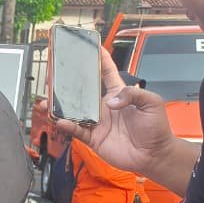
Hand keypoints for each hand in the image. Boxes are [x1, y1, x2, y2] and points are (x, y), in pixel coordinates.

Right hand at [44, 48, 175, 176]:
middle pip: (82, 92)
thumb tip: (110, 101)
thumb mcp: (151, 103)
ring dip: (60, 107)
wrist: (153, 155)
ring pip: (74, 112)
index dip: (100, 60)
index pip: (107, 74)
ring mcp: (98, 123)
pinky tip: (60, 120)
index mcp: (119, 95)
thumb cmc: (157, 129)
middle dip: (68, 85)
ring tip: (47, 102)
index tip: (92, 47)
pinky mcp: (93, 138)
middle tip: (55, 77)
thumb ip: (132, 94)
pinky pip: (76, 131)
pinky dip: (67, 126)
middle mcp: (105, 107)